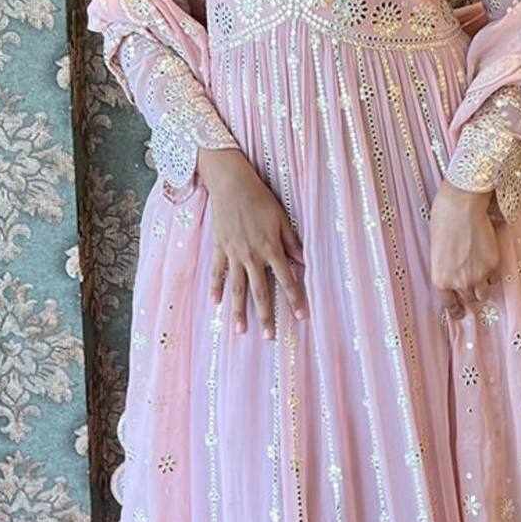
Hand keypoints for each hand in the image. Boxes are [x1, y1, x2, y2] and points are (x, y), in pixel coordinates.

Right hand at [198, 147, 306, 339]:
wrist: (232, 185)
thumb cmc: (260, 199)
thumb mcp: (282, 218)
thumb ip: (292, 242)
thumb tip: (304, 262)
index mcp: (271, 248)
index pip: (286, 280)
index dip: (295, 299)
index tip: (302, 317)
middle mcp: (252, 256)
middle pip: (260, 291)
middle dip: (265, 315)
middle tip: (269, 337)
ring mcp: (233, 254)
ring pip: (237, 288)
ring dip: (238, 311)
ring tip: (240, 331)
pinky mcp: (219, 248)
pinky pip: (217, 272)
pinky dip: (216, 288)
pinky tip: (216, 304)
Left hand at [429, 180, 500, 319]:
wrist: (461, 207)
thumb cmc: (442, 222)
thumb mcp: (437, 251)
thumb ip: (446, 269)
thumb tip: (455, 275)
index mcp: (441, 280)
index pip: (450, 305)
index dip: (456, 311)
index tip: (460, 314)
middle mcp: (460, 283)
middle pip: (469, 300)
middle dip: (470, 295)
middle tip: (472, 287)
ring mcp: (478, 275)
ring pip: (484, 294)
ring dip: (482, 287)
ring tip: (481, 275)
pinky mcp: (493, 265)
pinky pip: (494, 277)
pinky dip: (492, 273)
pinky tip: (487, 259)